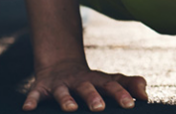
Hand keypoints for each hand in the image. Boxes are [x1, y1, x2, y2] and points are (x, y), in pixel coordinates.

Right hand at [24, 59, 146, 111]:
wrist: (61, 66)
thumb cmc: (93, 81)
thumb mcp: (111, 80)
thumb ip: (130, 85)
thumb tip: (146, 96)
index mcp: (98, 81)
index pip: (112, 86)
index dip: (122, 94)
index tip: (131, 104)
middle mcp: (79, 82)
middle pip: (88, 88)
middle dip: (93, 97)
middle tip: (100, 108)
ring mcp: (60, 85)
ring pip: (63, 92)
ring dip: (66, 99)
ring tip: (71, 108)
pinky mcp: (41, 88)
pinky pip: (35, 94)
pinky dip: (32, 100)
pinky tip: (29, 108)